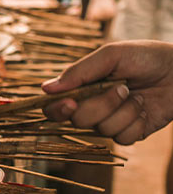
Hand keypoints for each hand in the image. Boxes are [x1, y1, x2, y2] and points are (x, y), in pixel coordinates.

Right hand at [42, 40, 172, 144]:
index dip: (57, 109)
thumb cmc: (146, 57)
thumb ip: (79, 71)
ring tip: (138, 95)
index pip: (54, 107)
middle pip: (77, 120)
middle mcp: (91, 107)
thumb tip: (46, 89)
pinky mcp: (129, 133)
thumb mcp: (111, 55)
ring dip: (125, 110)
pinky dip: (137, 122)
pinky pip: (123, 138)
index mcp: (81, 88)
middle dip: (102, 105)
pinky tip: (145, 108)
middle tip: (123, 87)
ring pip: (102, 129)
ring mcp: (110, 121)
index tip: (71, 103)